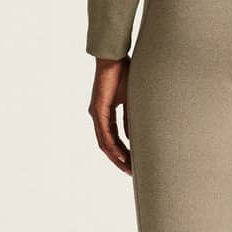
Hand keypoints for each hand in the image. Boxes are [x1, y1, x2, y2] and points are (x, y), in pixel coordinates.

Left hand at [89, 56, 131, 173]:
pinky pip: (105, 134)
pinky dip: (114, 146)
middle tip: (132, 173)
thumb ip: (130, 119)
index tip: (134, 163)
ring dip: (116, 157)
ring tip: (128, 169)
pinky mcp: (98, 110)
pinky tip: (123, 156)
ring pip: (105, 143)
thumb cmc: (124, 73)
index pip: (113, 138)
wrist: (114, 58)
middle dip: (119, 160)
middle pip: (107, 145)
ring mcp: (97, 114)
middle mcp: (98, 116)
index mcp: (105, 113)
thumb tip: (134, 137)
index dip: (123, 152)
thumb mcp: (131, 100)